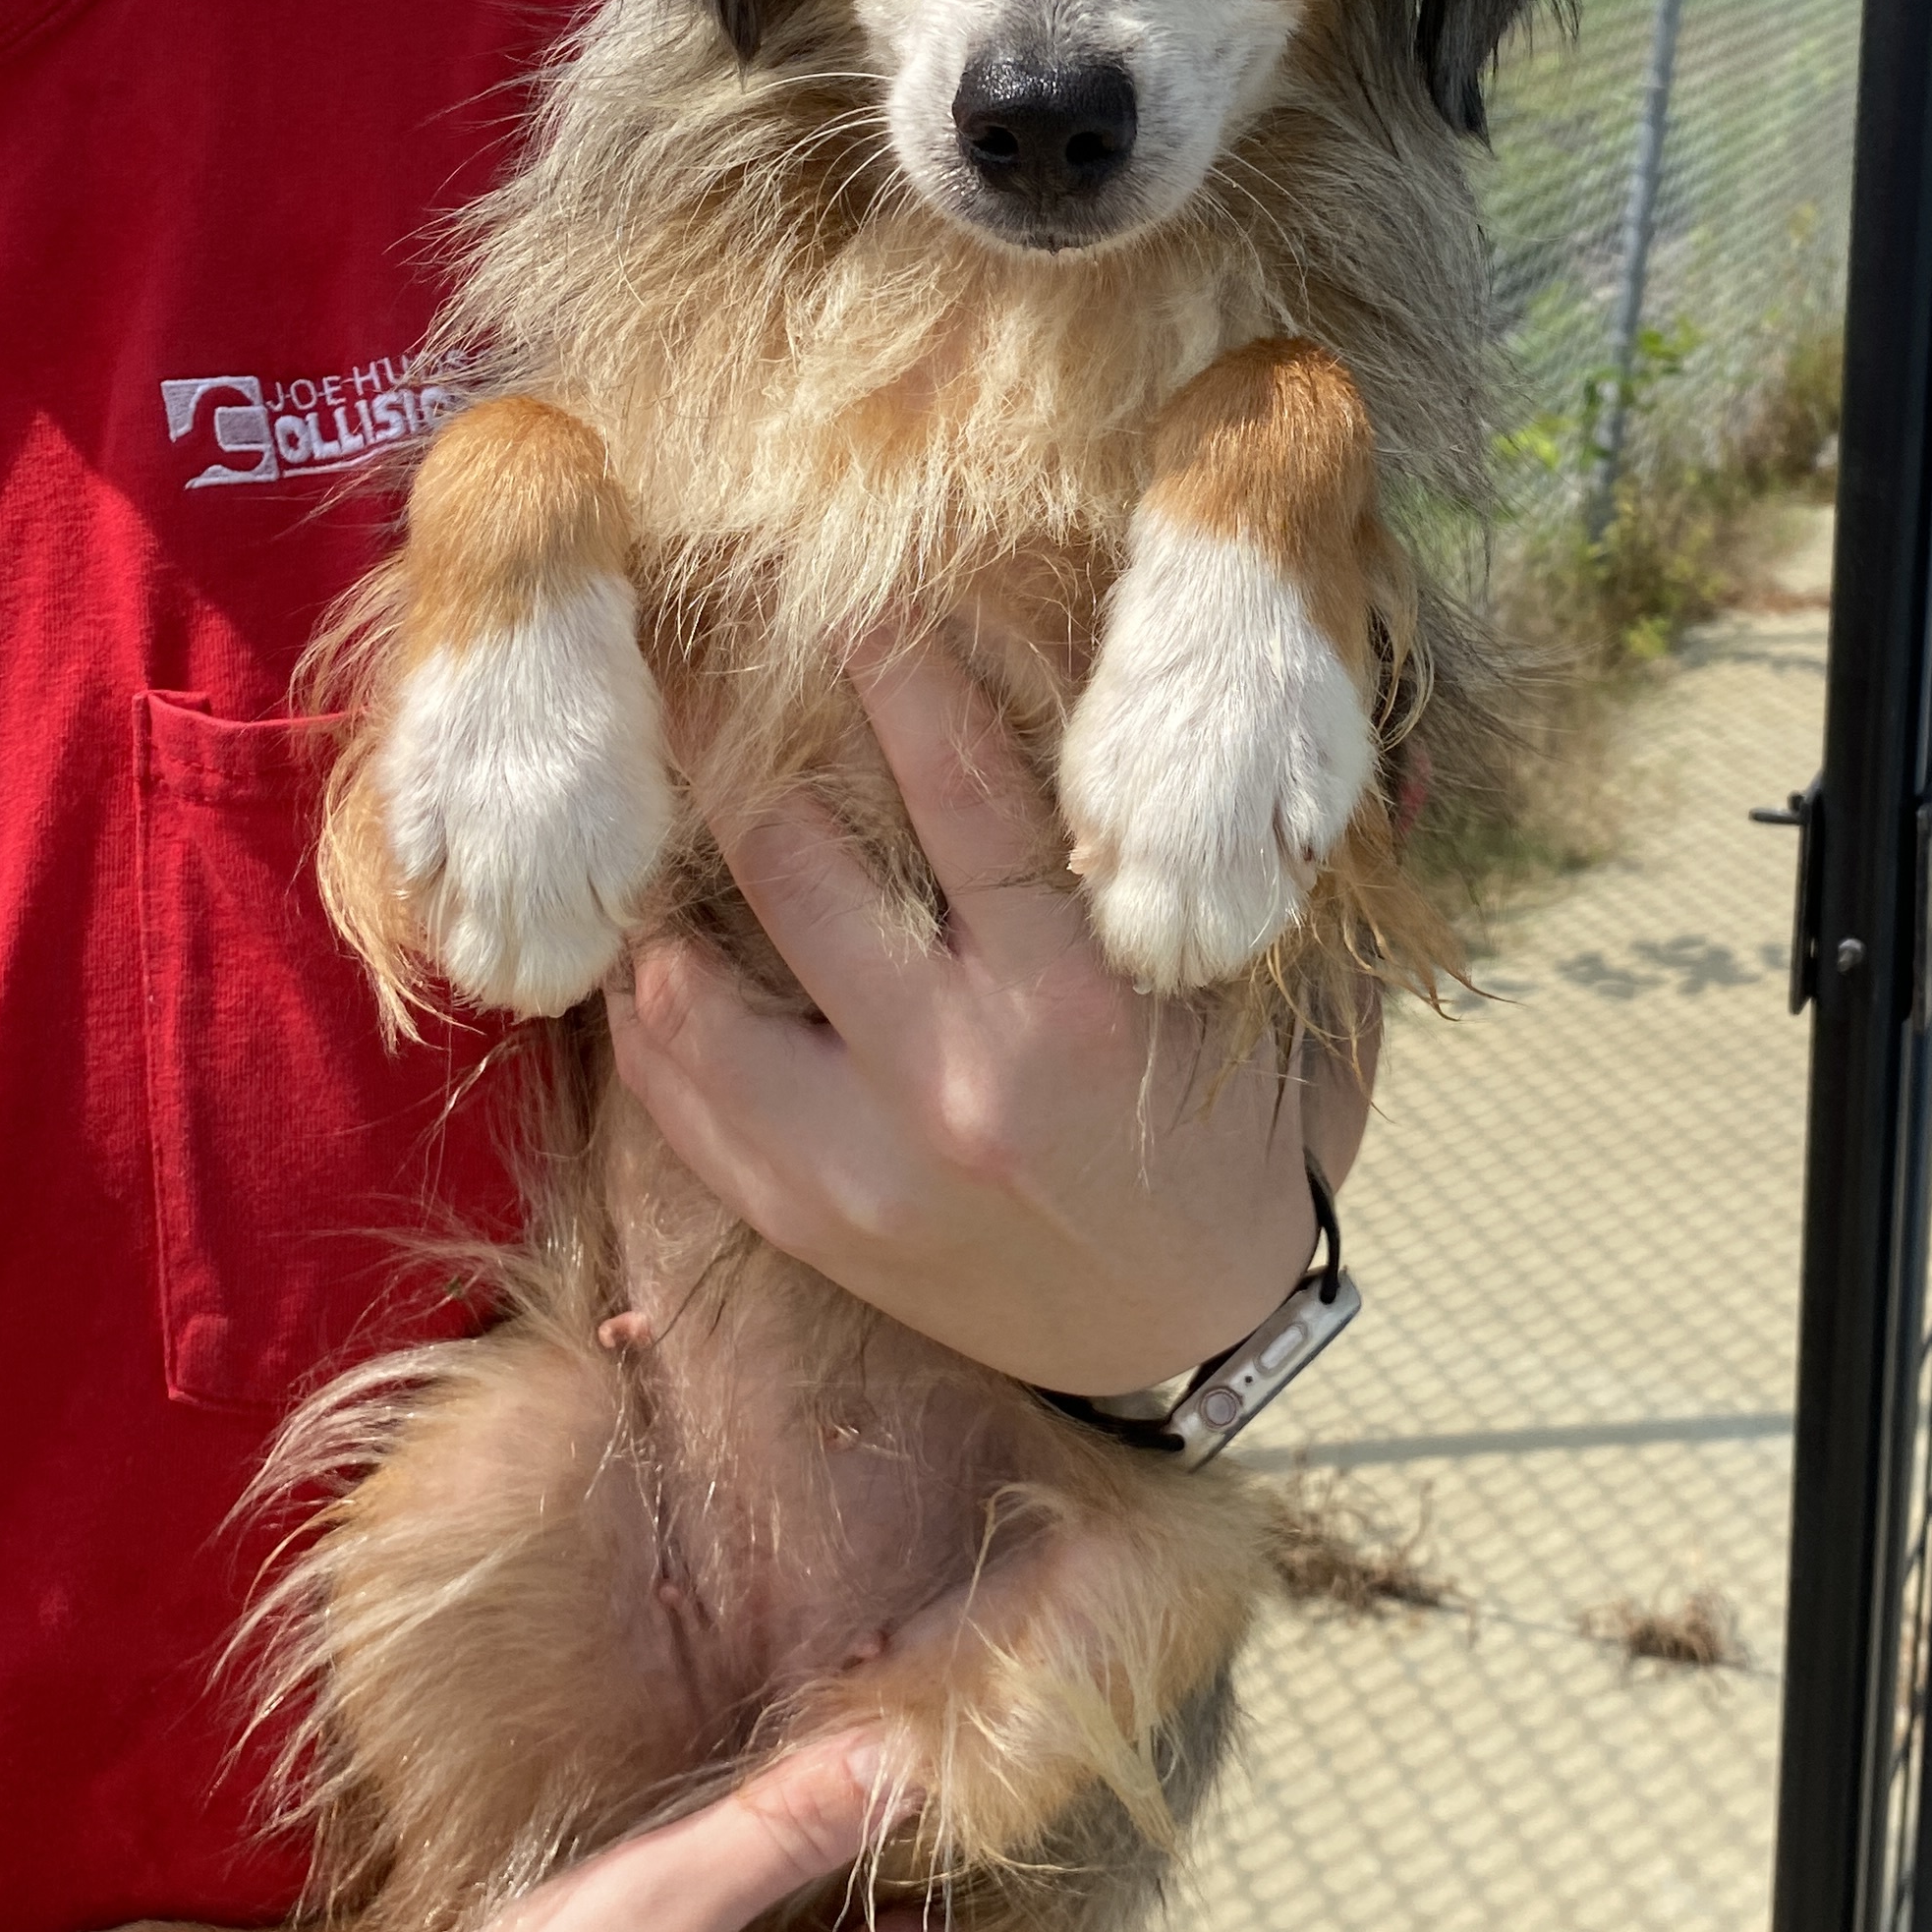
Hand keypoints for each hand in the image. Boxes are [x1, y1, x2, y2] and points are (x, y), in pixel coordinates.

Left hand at [605, 631, 1373, 1395]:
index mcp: (1083, 1005)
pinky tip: (642, 928)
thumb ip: (1269, 864)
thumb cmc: (1238, 1131)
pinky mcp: (807, 1223)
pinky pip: (676, 1097)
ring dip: (662, 873)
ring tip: (644, 779)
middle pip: (796, 866)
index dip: (902, 676)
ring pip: (696, 989)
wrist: (1189, 1336)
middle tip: (699, 651)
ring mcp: (862, 1167)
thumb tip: (1288, 695)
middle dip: (739, 739)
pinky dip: (645, 1004)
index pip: (963, 795)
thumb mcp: (1280, 997)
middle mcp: (958, 1081)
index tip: (860, 596)